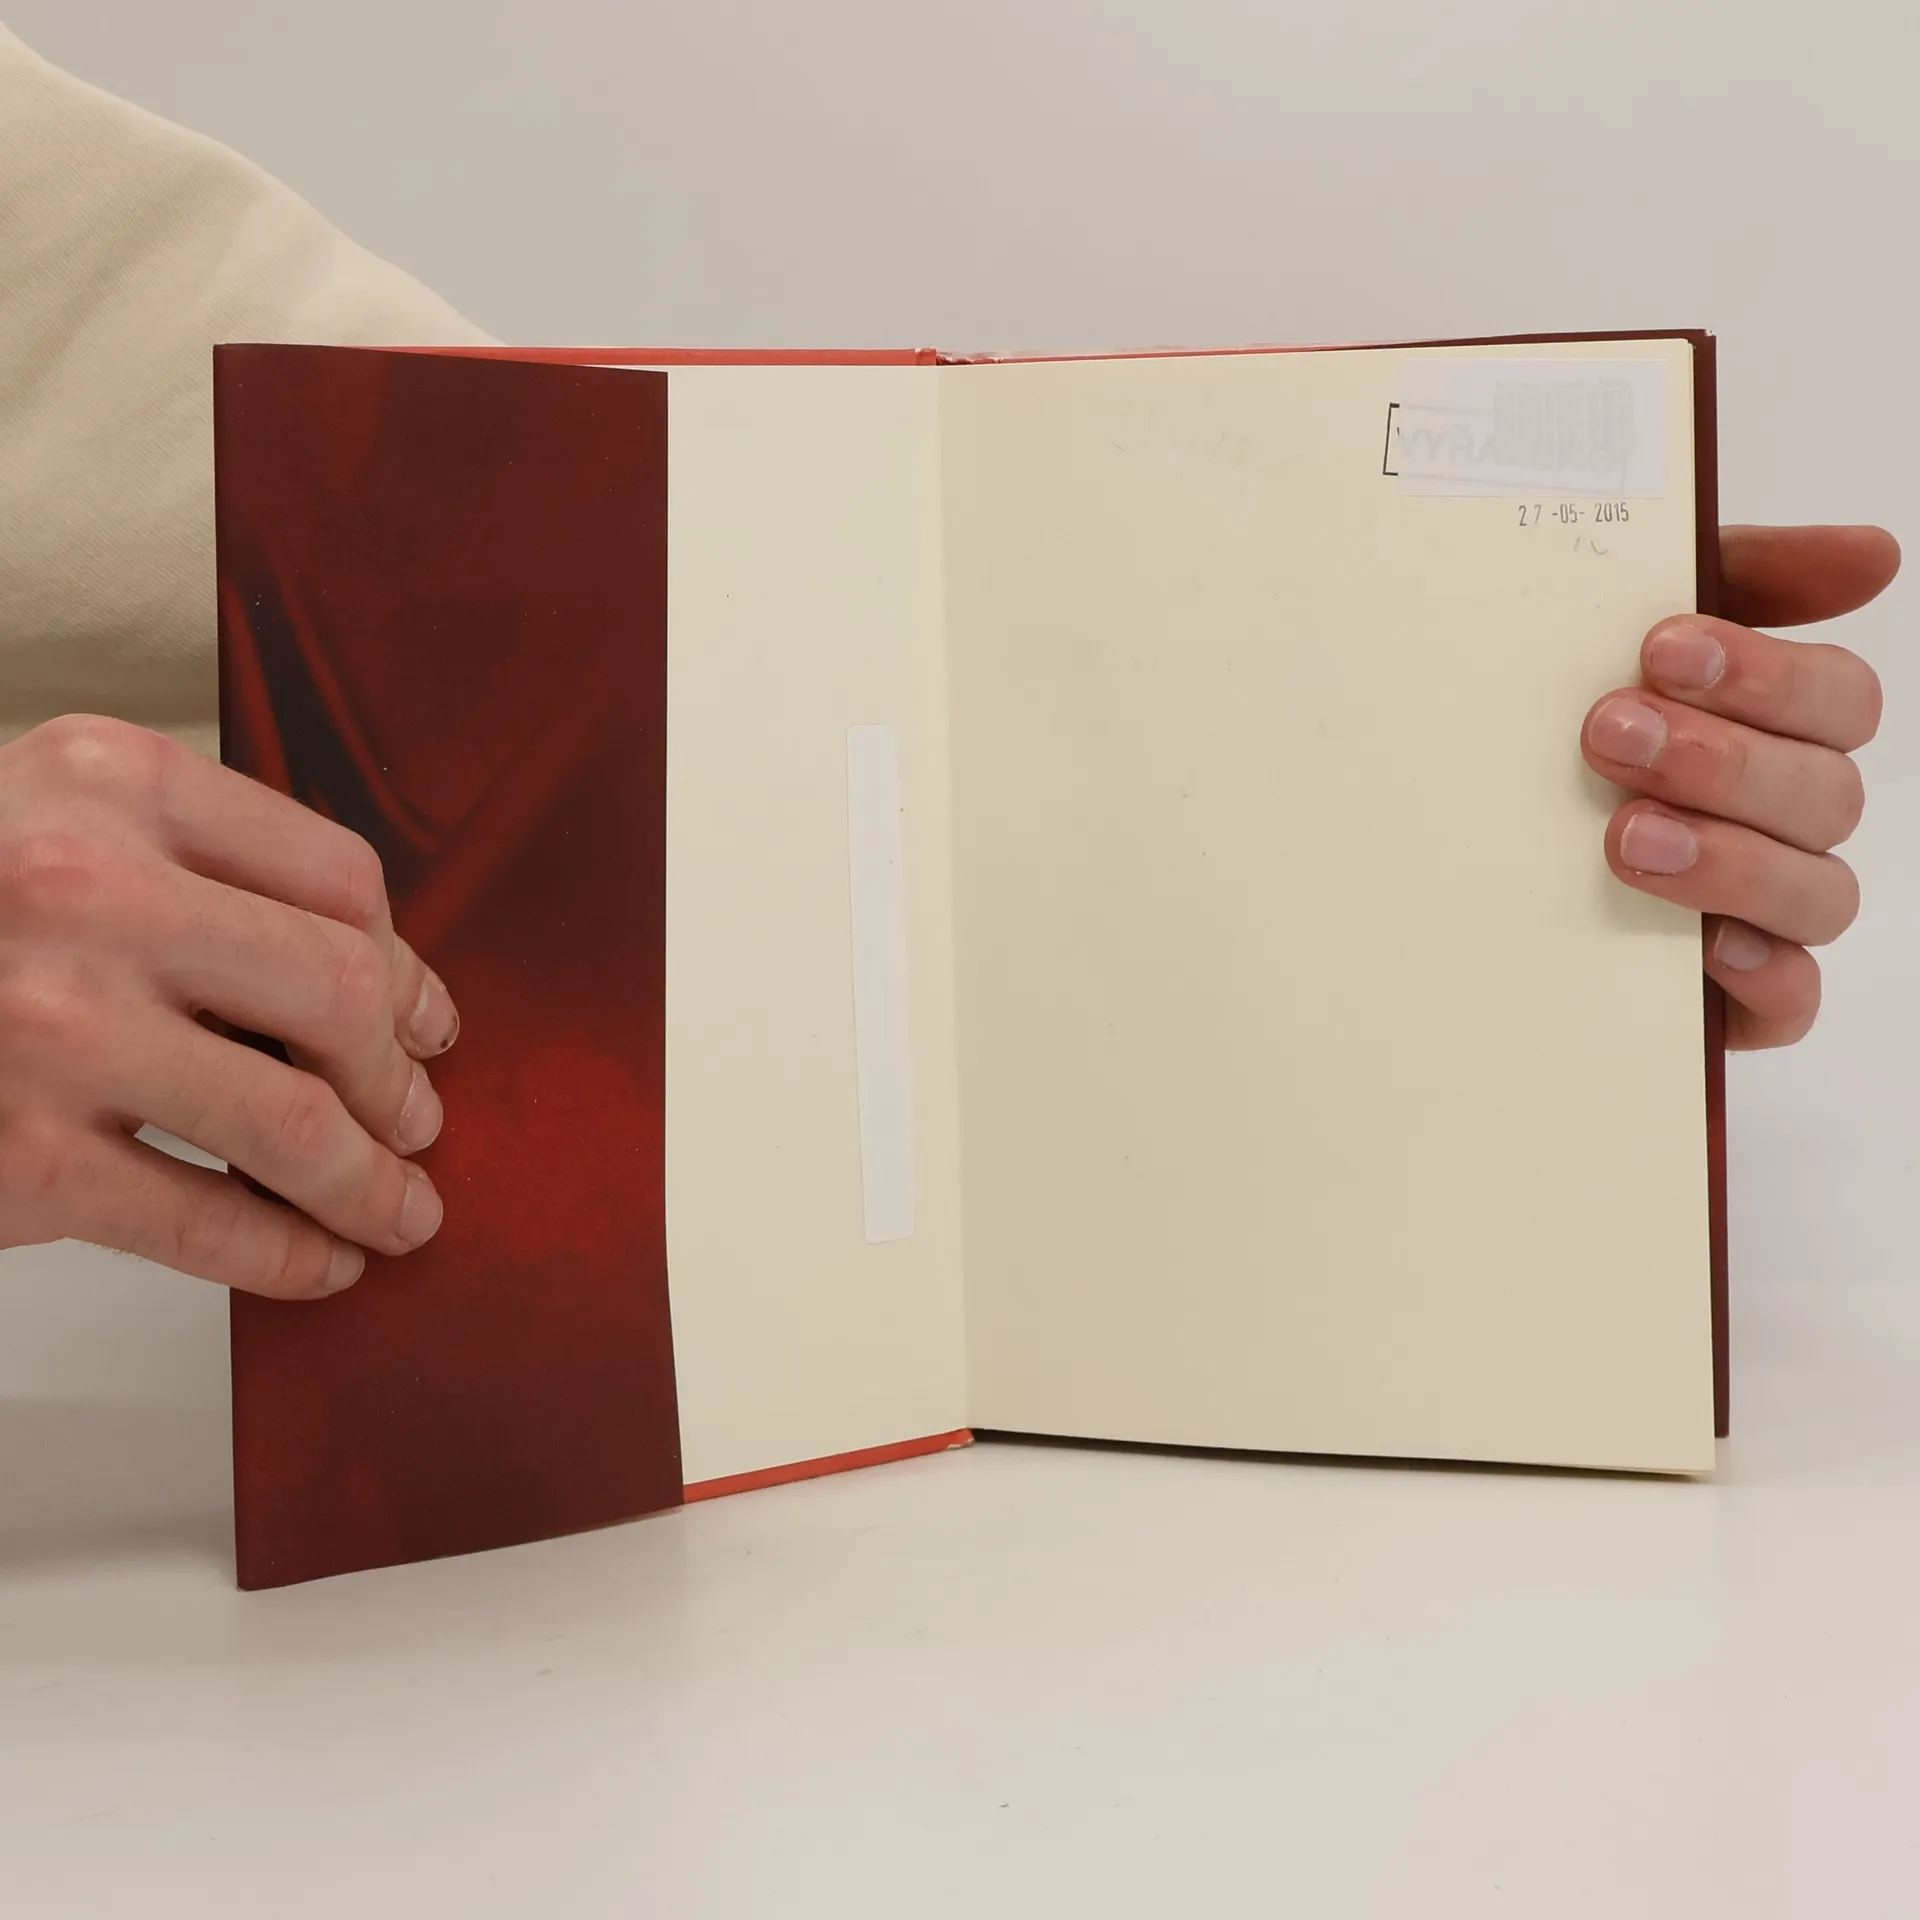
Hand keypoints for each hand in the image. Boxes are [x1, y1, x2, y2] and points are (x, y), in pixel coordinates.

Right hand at [0, 716, 458, 1295]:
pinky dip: (285, 1255)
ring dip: (370, 1183)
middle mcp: (81, 888)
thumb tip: (376, 983)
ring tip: (398, 1211)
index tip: (425, 1019)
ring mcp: (46, 1027)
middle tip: (419, 1120)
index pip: (338, 879)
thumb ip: (192, 863)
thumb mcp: (50, 818)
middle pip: (338, 992)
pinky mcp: (16, 1159)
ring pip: (292, 1123)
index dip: (404, 965)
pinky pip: (204, 1221)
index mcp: (111, 780)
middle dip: (398, 1078)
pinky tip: (317, 1265)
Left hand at [1583, 525, 1898, 1049]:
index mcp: (1775, 726)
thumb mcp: (1609, 626)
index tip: (1663, 647)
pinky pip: (1790, 1000)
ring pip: (1818, 893)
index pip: (1838, 696)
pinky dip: (1764, 974)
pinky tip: (1707, 947)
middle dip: (1721, 759)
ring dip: (1729, 859)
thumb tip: (1876, 552)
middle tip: (1608, 733)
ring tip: (1625, 838)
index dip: (1766, 672)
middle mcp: (1783, 817)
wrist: (1444, 850)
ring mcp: (1763, 909)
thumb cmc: (1550, 721)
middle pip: (1826, 790)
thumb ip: (1732, 574)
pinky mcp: (1732, 994)